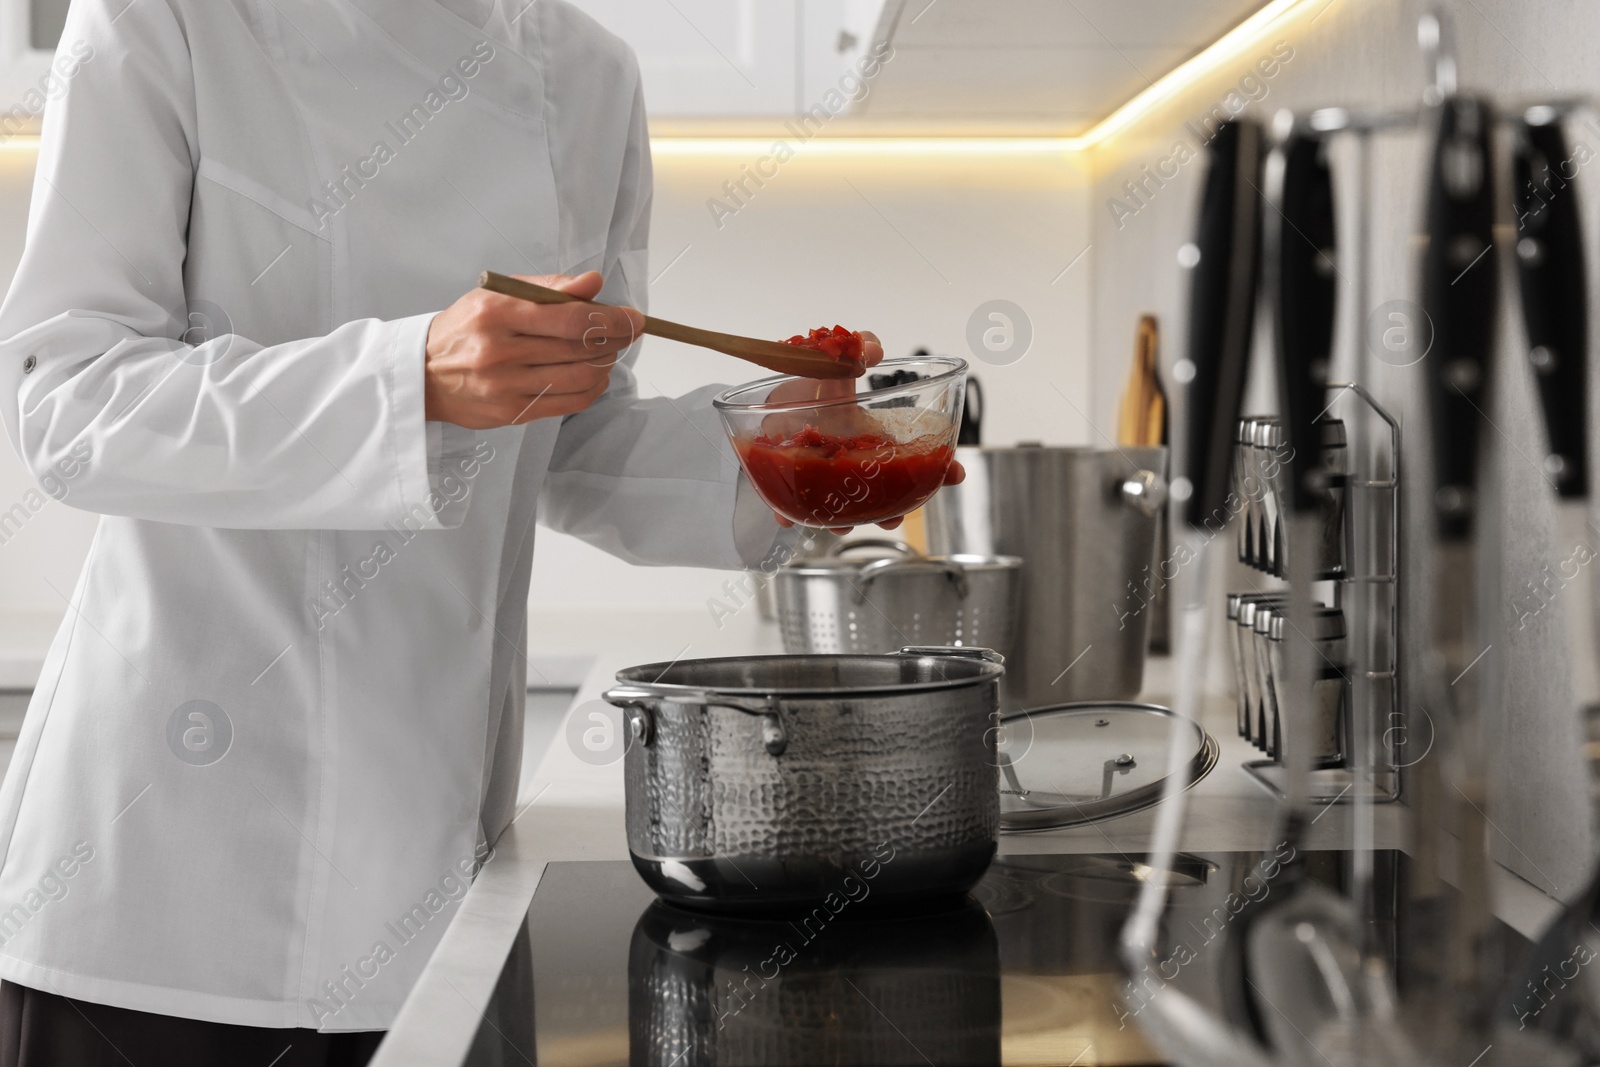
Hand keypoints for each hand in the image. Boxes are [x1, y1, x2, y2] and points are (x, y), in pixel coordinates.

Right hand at [424, 271, 640, 428]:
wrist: (423, 372)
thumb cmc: (467, 328)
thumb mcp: (498, 295)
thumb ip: (548, 288)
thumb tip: (594, 283)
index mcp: (497, 313)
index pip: (572, 317)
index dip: (613, 318)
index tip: (633, 317)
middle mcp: (501, 351)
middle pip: (581, 348)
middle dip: (615, 338)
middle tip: (626, 331)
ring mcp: (506, 386)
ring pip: (581, 377)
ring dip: (606, 364)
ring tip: (606, 352)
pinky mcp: (512, 413)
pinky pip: (570, 402)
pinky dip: (592, 388)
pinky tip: (594, 375)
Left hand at [760, 331, 961, 532]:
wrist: (762, 393)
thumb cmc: (804, 380)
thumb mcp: (834, 359)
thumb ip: (859, 347)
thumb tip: (874, 352)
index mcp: (869, 435)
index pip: (913, 456)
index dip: (939, 468)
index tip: (954, 474)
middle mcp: (850, 460)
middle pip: (883, 493)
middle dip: (894, 510)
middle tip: (895, 517)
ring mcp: (822, 474)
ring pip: (843, 507)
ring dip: (847, 520)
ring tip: (844, 525)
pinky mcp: (787, 480)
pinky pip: (791, 505)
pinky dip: (791, 514)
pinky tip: (791, 518)